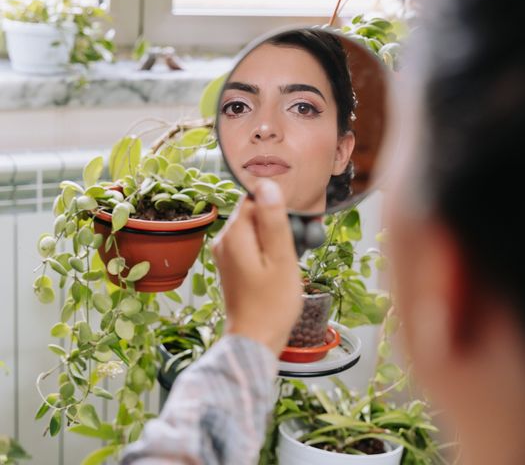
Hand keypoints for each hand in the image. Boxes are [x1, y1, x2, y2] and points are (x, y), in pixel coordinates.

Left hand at [212, 180, 301, 354]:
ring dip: (276, 237)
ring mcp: (225, 253)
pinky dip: (268, 250)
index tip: (299, 220)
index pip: (255, 197)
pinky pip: (252, 245)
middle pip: (255, 213)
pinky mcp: (231, 265)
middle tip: (300, 242)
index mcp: (234, 234)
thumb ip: (273, 220)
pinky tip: (281, 266)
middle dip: (280, 222)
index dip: (279, 204)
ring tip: (292, 257)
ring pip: (255, 229)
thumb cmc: (272, 304)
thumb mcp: (280, 258)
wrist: (254, 341)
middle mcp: (223, 239)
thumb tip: (267, 184)